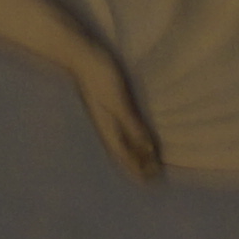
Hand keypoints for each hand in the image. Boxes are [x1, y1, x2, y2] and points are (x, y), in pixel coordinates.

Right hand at [77, 58, 162, 180]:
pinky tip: (142, 132)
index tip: (154, 181)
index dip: (138, 171)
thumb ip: (132, 125)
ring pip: (125, 141)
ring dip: (138, 152)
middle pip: (126, 152)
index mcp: (109, 130)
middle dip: (140, 165)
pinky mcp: (111, 104)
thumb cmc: (99, 76)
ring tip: (153, 159)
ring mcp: (108, 116)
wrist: (80, 56)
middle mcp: (108, 126)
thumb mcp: (118, 101)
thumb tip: (148, 149)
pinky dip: (136, 135)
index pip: (126, 158)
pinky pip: (126, 126)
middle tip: (158, 175)